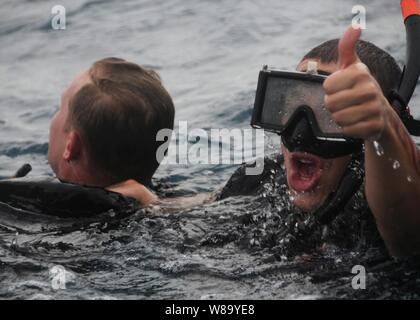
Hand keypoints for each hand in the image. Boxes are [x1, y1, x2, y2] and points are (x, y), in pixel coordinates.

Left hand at [323, 26, 391, 140]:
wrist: (379, 113)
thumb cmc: (358, 87)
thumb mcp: (351, 67)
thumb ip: (346, 48)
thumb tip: (354, 26)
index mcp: (360, 73)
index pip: (326, 87)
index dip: (329, 90)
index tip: (340, 89)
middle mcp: (369, 88)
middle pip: (330, 103)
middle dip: (333, 106)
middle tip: (344, 103)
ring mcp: (374, 107)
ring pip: (338, 118)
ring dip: (339, 118)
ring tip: (349, 112)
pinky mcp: (374, 125)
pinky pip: (347, 130)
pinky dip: (348, 129)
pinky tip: (356, 122)